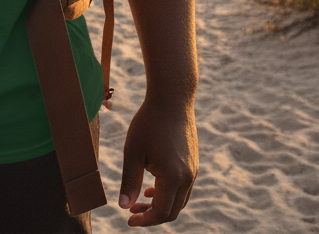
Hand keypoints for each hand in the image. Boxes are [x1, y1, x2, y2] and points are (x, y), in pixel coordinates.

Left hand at [118, 98, 197, 225]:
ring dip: (161, 205)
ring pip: (180, 200)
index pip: (161, 212)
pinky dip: (169, 193)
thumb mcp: (133, 151)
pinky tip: (153, 185)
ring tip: (141, 198)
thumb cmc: (149, 122)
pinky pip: (183, 188)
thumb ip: (129, 181)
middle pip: (172, 211)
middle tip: (132, 210)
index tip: (128, 220)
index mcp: (173, 177)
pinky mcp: (194, 162)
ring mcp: (193, 170)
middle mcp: (188, 177)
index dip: (144, 220)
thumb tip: (123, 206)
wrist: (172, 98)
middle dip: (152, 215)